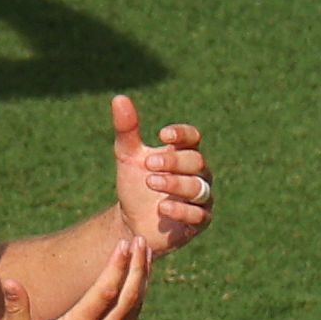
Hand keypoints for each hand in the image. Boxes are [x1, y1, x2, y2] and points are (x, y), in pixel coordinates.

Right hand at [0, 230, 149, 319]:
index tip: (123, 244)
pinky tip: (139, 283)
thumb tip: (10, 281)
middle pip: (128, 296)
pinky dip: (138, 299)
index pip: (105, 292)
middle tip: (141, 241)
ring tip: (144, 255)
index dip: (117, 266)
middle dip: (137, 266)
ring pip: (135, 308)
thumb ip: (17, 307)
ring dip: (142, 280)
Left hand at [109, 96, 211, 253]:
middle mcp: (198, 174)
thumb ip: (127, 129)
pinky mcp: (199, 221)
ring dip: (176, 184)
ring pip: (199, 187)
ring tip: (151, 182)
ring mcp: (201, 198)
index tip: (162, 135)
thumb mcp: (128, 156)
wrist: (132, 222)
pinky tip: (163, 207)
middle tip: (149, 164)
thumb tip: (119, 98)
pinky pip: (199, 214)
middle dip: (174, 162)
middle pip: (196, 161)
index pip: (192, 138)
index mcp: (183, 153)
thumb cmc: (134, 186)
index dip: (182, 134)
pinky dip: (182, 210)